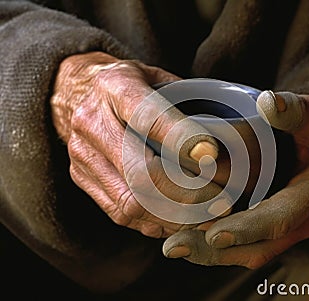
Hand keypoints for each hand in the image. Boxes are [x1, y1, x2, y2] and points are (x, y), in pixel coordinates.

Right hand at [50, 52, 227, 237]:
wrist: (77, 94)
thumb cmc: (129, 86)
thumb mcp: (155, 77)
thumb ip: (184, 102)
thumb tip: (225, 139)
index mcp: (116, 88)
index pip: (148, 116)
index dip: (181, 139)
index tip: (213, 154)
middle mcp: (93, 122)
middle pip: (140, 173)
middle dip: (186, 194)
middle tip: (220, 202)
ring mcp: (83, 155)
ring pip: (130, 202)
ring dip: (175, 216)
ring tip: (206, 217)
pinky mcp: (81, 178)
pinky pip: (120, 213)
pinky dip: (154, 222)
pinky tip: (179, 220)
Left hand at [162, 91, 308, 266]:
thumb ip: (293, 109)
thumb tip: (270, 103)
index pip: (283, 216)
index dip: (248, 228)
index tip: (213, 234)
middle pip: (263, 246)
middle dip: (219, 251)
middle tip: (176, 247)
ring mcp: (296, 227)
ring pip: (254, 252)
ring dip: (214, 255)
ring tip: (175, 247)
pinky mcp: (281, 228)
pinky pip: (251, 246)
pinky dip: (222, 247)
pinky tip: (191, 238)